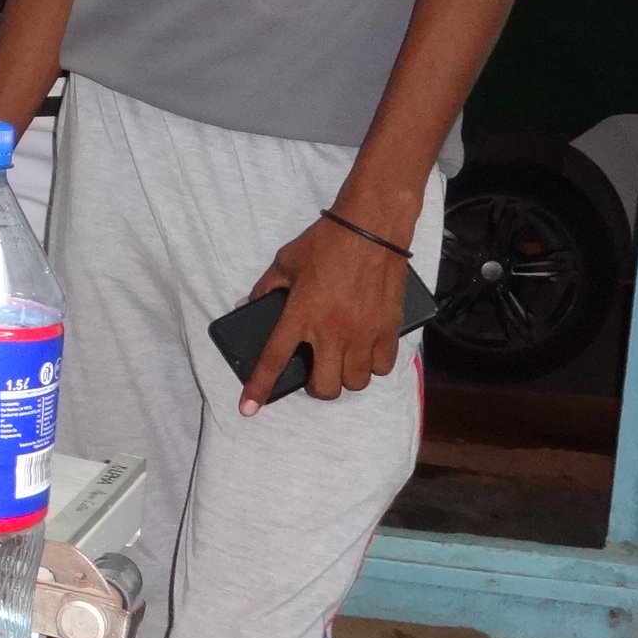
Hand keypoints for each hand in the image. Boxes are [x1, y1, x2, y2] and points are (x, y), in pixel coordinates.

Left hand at [239, 213, 410, 414]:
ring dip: (346, 377)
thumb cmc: (324, 243)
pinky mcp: (389, 329)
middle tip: (315, 373)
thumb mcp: (284, 262)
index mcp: (300, 315)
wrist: (371, 228)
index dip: (259, 388)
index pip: (274, 359)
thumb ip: (266, 287)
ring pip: (355, 382)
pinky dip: (373, 366)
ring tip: (342, 360)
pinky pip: (382, 367)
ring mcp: (363, 333)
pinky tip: (366, 351)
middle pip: (324, 388)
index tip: (248, 409)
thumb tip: (249, 304)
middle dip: (317, 388)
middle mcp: (332, 331)